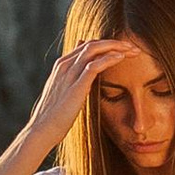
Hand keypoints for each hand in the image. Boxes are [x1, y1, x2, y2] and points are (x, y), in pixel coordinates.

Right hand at [24, 36, 141, 157]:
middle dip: (115, 43)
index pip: (87, 46)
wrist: (42, 130)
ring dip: (116, 47)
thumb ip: (71, 80)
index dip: (107, 45)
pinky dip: (109, 58)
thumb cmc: (53, 116)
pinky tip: (122, 58)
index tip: (124, 50)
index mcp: (62, 66)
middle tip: (133, 48)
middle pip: (93, 44)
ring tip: (133, 50)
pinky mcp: (76, 85)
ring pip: (94, 49)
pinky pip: (95, 65)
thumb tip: (81, 73)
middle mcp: (64, 65)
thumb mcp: (63, 93)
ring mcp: (69, 73)